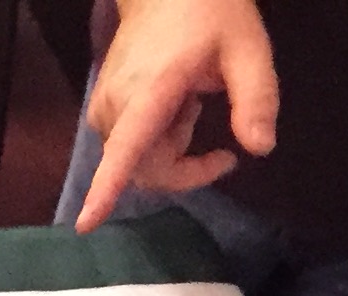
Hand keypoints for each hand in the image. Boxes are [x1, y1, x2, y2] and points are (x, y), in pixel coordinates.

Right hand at [74, 0, 278, 232]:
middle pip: (141, 169)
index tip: (87, 223)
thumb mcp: (248, 49)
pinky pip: (129, 146)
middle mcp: (115, 106)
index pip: (125, 148)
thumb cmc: (210, 12)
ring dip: (173, 148)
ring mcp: (102, 109)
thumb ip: (257, 98)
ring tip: (193, 104)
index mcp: (149, 91)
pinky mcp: (101, 110)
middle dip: (184, 168)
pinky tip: (175, 104)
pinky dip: (159, 138)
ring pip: (136, 161)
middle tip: (224, 148)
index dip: (106, 188)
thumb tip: (260, 149)